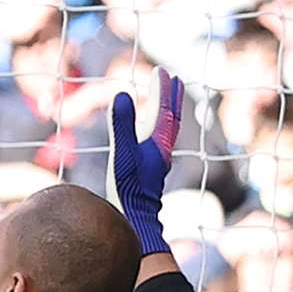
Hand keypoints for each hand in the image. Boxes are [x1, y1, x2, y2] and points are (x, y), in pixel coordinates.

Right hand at [111, 75, 184, 256]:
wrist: (135, 220)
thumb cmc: (128, 189)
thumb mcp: (121, 154)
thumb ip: (121, 124)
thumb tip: (122, 93)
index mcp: (158, 144)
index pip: (164, 110)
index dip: (162, 90)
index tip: (160, 71)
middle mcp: (162, 150)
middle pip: (171, 118)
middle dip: (171, 97)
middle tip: (171, 78)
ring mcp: (157, 161)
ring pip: (167, 129)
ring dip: (166, 111)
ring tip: (164, 99)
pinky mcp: (150, 170)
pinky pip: (158, 140)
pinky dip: (156, 127)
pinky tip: (148, 131)